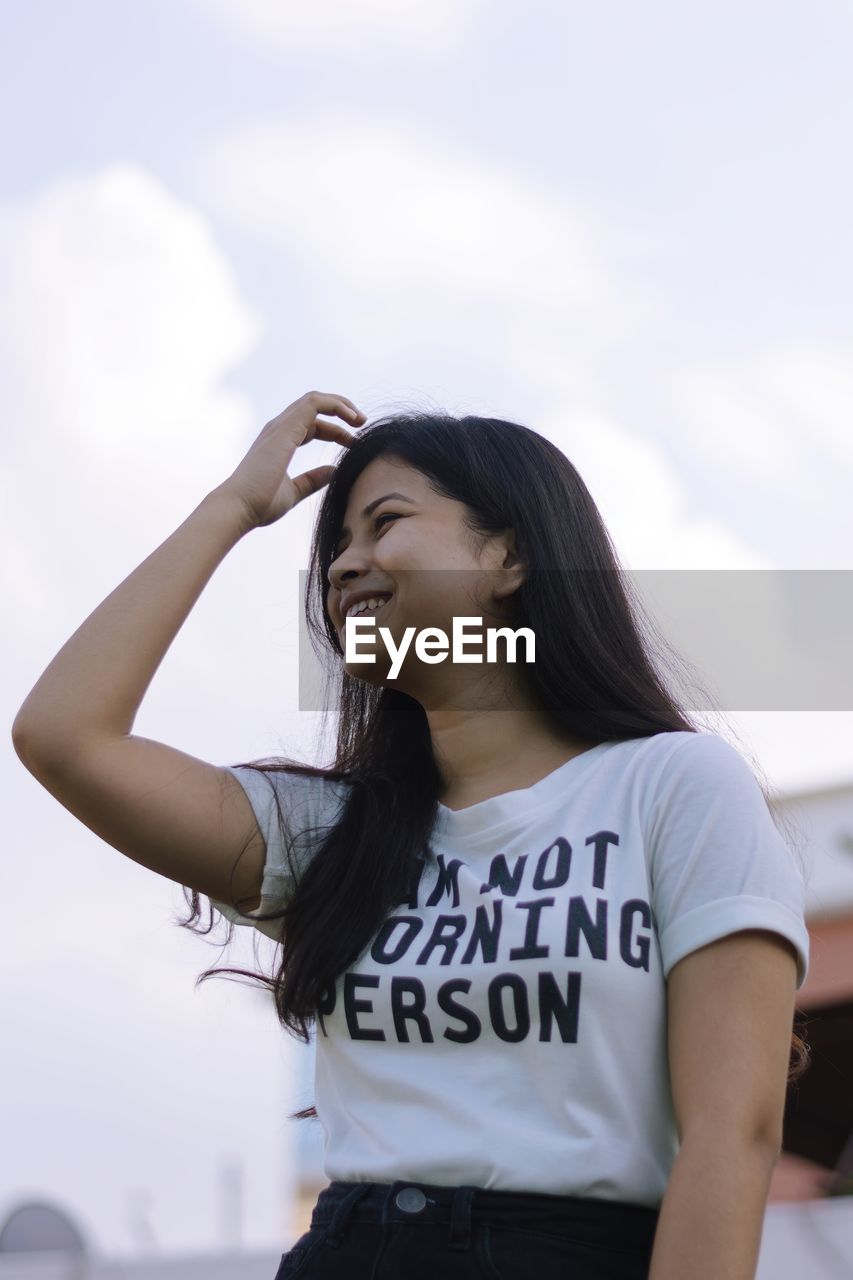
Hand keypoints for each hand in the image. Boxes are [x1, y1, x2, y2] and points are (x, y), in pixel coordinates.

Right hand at [216, 391, 364, 528]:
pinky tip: (351, 418)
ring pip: (315, 400)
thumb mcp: (293, 491)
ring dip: (341, 404)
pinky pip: (315, 403)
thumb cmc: (259, 504)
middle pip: (315, 408)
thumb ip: (312, 480)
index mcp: (279, 441)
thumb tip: (332, 471)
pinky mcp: (286, 428)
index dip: (335, 431)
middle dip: (341, 412)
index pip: (312, 425)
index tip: (354, 444)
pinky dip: (336, 405)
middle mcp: (278, 429)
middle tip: (362, 424)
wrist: (239, 507)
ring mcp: (280, 426)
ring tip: (360, 420)